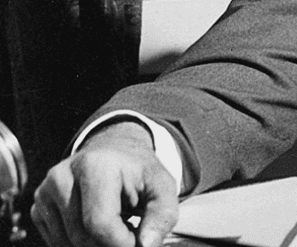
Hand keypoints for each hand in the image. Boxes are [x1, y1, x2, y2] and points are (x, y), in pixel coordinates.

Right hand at [31, 121, 178, 246]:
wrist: (115, 153)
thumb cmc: (139, 173)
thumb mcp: (162, 187)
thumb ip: (162, 215)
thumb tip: (147, 245)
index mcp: (95, 166)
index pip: (100, 223)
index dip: (122, 243)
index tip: (138, 241)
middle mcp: (62, 176)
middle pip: (82, 237)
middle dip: (109, 245)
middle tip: (129, 233)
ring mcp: (46, 192)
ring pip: (67, 242)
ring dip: (95, 245)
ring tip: (116, 225)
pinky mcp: (38, 207)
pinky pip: (57, 241)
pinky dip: (79, 243)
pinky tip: (96, 227)